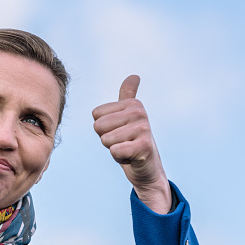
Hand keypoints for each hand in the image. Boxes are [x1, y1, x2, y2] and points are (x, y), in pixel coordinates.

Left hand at [92, 75, 171, 213]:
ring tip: (128, 149)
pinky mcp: (144, 147)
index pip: (96, 115)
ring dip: (114, 149)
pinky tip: (131, 157)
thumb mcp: (128, 116)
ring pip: (105, 139)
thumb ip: (128, 95)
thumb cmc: (132, 141)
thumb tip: (135, 75)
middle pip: (98, 126)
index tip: (120, 132)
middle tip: (123, 142)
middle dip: (107, 139)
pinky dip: (119, 158)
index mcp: (132, 103)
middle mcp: (139, 112)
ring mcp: (144, 129)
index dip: (104, 128)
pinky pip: (114, 151)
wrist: (148, 169)